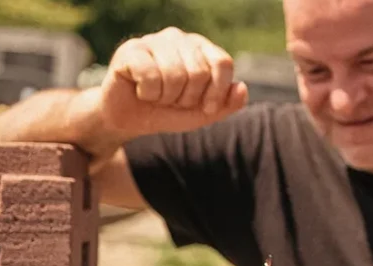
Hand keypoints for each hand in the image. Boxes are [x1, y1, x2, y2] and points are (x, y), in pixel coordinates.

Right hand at [99, 27, 248, 137]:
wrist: (130, 120)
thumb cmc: (169, 111)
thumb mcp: (203, 113)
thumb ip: (227, 104)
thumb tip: (242, 87)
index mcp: (201, 49)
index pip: (222, 62)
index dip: (218, 91)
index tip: (207, 108)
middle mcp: (179, 38)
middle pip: (199, 71)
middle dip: (188, 98)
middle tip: (174, 101)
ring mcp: (154, 41)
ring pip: (174, 74)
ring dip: (167, 97)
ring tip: (158, 96)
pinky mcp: (131, 50)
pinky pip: (150, 75)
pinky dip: (147, 93)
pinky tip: (141, 91)